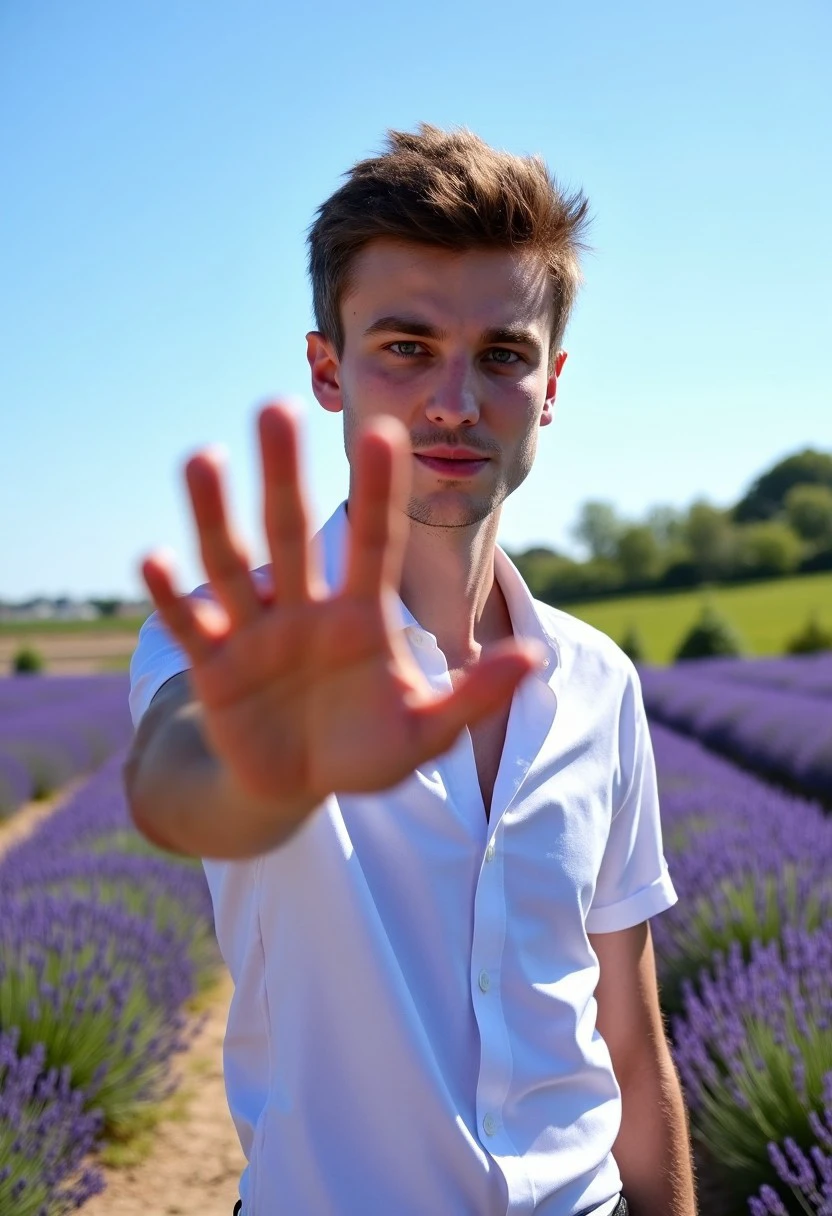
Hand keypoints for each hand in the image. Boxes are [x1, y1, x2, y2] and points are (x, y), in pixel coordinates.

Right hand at [141, 402, 542, 815]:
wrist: (298, 783)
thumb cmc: (366, 750)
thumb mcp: (424, 731)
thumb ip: (474, 696)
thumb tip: (534, 660)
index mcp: (362, 616)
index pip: (374, 541)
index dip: (378, 493)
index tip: (387, 433)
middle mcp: (306, 609)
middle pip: (293, 532)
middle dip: (284, 475)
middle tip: (275, 408)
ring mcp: (256, 633)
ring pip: (233, 565)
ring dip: (216, 516)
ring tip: (203, 458)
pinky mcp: (214, 667)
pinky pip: (191, 627)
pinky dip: (170, 598)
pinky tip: (154, 559)